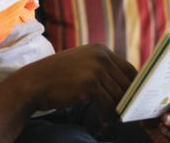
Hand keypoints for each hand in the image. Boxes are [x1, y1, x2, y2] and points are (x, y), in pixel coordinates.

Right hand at [21, 43, 137, 122]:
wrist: (33, 83)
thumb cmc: (57, 78)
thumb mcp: (81, 65)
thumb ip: (101, 70)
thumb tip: (125, 88)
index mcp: (101, 50)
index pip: (129, 69)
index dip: (135, 86)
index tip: (136, 101)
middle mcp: (101, 56)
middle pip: (127, 82)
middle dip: (129, 101)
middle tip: (126, 116)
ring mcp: (96, 68)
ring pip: (119, 94)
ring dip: (117, 110)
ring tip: (111, 120)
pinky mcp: (90, 83)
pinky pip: (109, 103)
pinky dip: (108, 115)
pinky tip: (101, 121)